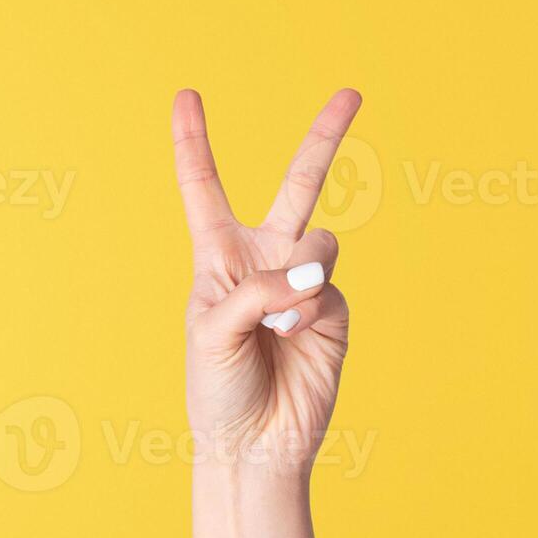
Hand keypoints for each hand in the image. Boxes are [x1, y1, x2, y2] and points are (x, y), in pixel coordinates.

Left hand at [171, 89, 360, 471]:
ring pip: (320, 240)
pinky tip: (294, 339)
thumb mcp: (212, 331)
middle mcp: (264, 260)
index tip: (186, 95)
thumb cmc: (216, 389)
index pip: (204, 187)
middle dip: (326, 137)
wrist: (254, 444)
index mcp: (217, 256)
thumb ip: (257, 289)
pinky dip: (309, 310)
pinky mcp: (334, 312)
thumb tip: (315, 272)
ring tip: (279, 321)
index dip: (194, 141)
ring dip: (301, 275)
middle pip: (299, 184)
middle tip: (352, 93)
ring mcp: (304, 283)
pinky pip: (329, 288)